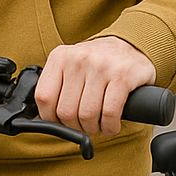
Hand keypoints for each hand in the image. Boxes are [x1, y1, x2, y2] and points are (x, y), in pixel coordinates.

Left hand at [35, 36, 156, 137]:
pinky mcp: (122, 76)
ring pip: (87, 115)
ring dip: (93, 129)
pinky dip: (110, 127)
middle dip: (75, 127)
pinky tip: (111, 125)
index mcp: (60, 57)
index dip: (51, 118)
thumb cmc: (97, 63)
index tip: (61, 123)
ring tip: (98, 126)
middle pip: (66, 111)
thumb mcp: (70, 65)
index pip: (44, 97)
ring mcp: (101, 66)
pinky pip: (110, 113)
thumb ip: (56, 86)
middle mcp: (78, 59)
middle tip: (84, 126)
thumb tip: (46, 117)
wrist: (131, 47)